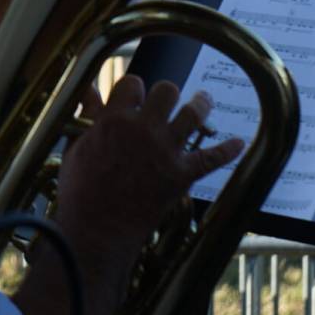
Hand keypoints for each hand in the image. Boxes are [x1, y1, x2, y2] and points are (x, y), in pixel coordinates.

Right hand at [54, 76, 244, 266]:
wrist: (97, 230)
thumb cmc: (80, 191)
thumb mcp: (77, 147)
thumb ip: (87, 116)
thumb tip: (88, 90)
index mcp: (113, 120)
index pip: (132, 84)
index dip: (135, 89)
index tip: (135, 97)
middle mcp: (143, 130)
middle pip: (167, 90)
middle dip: (167, 94)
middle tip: (167, 101)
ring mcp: (165, 152)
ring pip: (194, 113)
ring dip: (201, 104)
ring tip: (203, 100)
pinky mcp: (181, 175)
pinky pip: (212, 157)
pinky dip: (228, 150)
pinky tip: (238, 142)